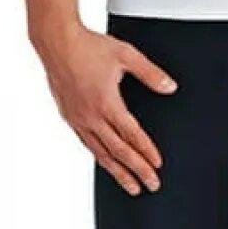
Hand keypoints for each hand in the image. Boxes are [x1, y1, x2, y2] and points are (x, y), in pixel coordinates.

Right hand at [36, 23, 177, 195]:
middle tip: (150, 185)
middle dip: (136, 170)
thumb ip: (150, 73)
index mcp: (106, 103)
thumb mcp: (126, 55)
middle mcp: (91, 116)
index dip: (146, 152)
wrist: (58, 43)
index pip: (132, 135)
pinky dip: (99, 157)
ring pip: (100, 153)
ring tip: (130, 185)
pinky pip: (86, 143)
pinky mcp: (69, 116)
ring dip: (117, 171)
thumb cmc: (89, 47)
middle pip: (118, 151)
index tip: (157, 166)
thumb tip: (170, 87)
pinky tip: (105, 162)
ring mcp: (78, 119)